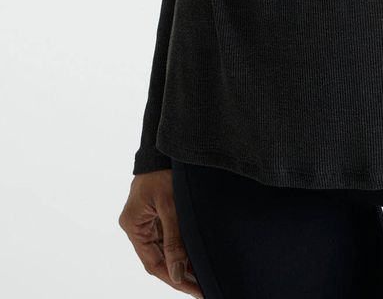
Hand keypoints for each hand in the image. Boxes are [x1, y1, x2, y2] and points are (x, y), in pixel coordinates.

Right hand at [119, 169, 202, 296]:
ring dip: (180, 262)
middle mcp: (137, 226)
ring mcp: (146, 220)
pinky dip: (180, 248)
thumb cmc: (164, 171)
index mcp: (133, 225)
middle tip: (200, 288)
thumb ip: (174, 240)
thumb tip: (176, 272)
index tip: (192, 289)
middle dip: (178, 274)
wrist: (165, 146)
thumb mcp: (171, 206)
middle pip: (158, 259)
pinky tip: (194, 257)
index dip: (172, 278)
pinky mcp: (156, 213)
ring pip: (164, 250)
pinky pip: (167, 237)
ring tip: (201, 277)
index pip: (152, 263)